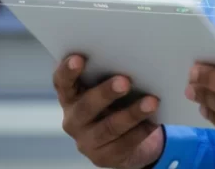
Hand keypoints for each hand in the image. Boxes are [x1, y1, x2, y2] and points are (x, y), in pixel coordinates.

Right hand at [55, 54, 164, 168]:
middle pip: (85, 107)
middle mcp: (73, 120)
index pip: (62, 82)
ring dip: (131, 114)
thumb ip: (111, 75)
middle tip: (125, 81)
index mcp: (70, 96)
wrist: (129, 139)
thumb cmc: (118, 101)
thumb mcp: (110, 87)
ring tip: (151, 102)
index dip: (67, 71)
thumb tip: (133, 58)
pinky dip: (140, 131)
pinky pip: (123, 144)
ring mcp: (86, 141)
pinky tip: (153, 122)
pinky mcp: (103, 157)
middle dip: (105, 93)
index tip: (79, 58)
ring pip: (108, 127)